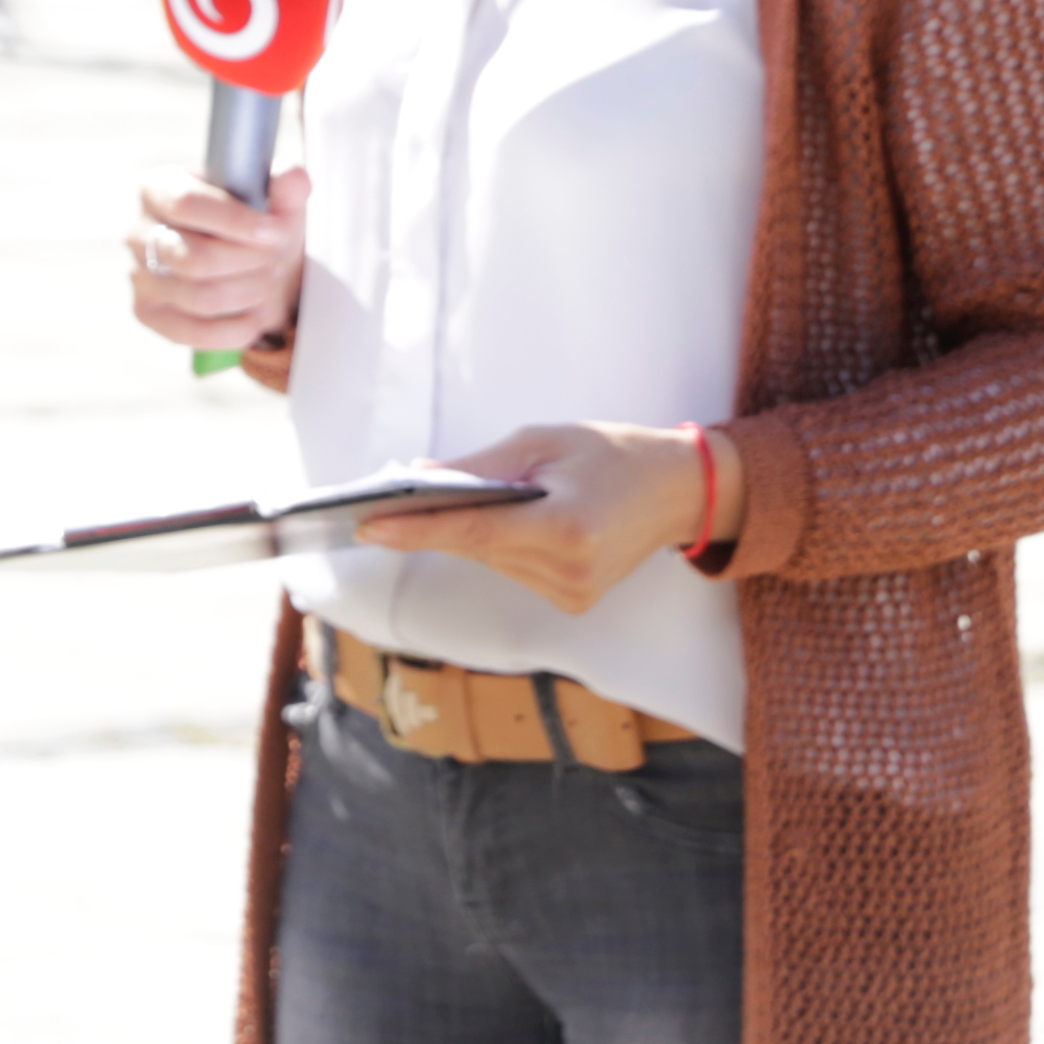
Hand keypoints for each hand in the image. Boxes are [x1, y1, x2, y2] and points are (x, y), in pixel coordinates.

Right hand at [126, 163, 311, 352]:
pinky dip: (236, 329)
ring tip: (266, 282)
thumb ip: (285, 185)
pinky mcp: (147, 313)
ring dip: (248, 293)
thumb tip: (293, 175)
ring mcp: (139, 275)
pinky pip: (194, 332)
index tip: (277, 231)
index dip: (237, 222)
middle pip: (194, 258)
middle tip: (274, 260)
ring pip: (198, 296)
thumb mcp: (273, 200)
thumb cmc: (253, 226)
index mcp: (159, 186)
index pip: (186, 203)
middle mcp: (139, 230)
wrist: (246, 265)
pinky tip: (254, 315)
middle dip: (248, 263)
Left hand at [353, 420, 740, 615]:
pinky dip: (497, 544)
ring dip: (468, 532)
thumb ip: (481, 465)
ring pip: (491, 561)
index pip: (474, 533)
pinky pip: (513, 569)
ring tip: (444, 504)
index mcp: (567, 530)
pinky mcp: (574, 601)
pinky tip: (503, 519)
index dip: (416, 530)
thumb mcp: (544, 441)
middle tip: (384, 502)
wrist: (677, 489)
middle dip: (434, 522)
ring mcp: (574, 593)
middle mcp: (570, 572)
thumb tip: (419, 478)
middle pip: (477, 548)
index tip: (367, 526)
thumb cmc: (612, 453)